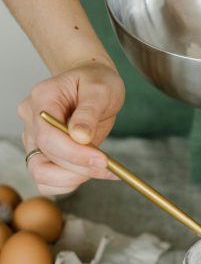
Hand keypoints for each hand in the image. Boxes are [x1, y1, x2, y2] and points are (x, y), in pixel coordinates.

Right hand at [18, 62, 124, 194]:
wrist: (93, 85)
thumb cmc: (96, 81)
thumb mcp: (100, 89)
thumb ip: (89, 112)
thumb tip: (81, 137)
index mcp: (42, 98)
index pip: (47, 136)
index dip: (74, 153)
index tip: (102, 159)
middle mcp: (30, 119)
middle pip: (43, 158)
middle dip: (78, 168)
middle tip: (108, 165)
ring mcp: (33, 138)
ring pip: (40, 173)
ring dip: (72, 178)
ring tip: (101, 168)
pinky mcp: (42, 152)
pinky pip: (46, 179)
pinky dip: (68, 182)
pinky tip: (91, 171)